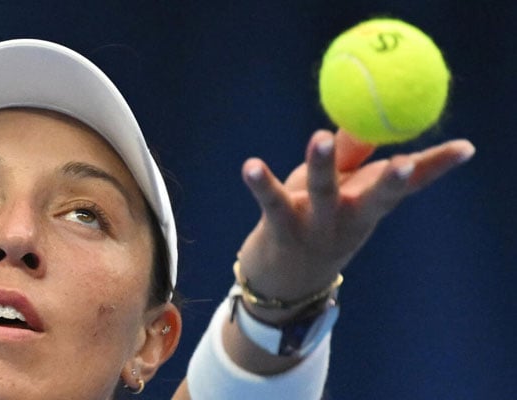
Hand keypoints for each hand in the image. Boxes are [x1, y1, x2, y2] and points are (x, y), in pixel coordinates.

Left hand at [236, 129, 474, 321]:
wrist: (284, 283)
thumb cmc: (315, 223)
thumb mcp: (339, 190)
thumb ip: (350, 155)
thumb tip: (363, 118)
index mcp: (369, 205)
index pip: (409, 185)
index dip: (437, 166)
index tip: (465, 148)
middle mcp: (350, 218)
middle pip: (376, 197)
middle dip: (392, 180)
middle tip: (406, 162)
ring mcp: (317, 227)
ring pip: (323, 194)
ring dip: (323, 166)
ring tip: (321, 137)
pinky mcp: (281, 230)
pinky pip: (272, 203)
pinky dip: (261, 183)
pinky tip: (251, 166)